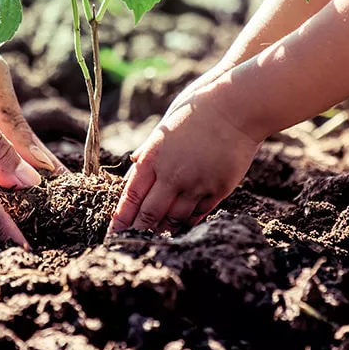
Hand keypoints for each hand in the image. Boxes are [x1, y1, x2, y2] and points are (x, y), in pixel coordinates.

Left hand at [109, 75, 263, 233]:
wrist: (235, 107)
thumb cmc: (196, 110)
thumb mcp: (164, 128)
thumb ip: (149, 152)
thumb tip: (135, 167)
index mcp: (153, 157)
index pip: (131, 196)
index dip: (121, 218)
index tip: (113, 232)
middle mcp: (171, 174)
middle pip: (150, 214)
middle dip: (139, 230)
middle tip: (131, 242)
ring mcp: (196, 183)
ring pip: (174, 217)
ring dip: (164, 228)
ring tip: (156, 236)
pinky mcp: (218, 188)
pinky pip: (199, 212)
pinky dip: (188, 220)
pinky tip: (183, 225)